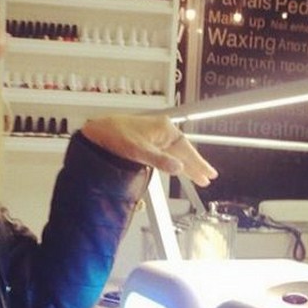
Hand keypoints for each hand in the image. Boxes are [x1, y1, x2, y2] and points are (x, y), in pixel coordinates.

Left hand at [81, 114, 217, 185]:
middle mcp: (162, 131)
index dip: (198, 163)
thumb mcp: (139, 151)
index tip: (208, 174)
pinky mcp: (148, 142)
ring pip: (176, 153)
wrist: (99, 132)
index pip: (187, 149)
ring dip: (186, 166)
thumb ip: (160, 160)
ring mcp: (155, 136)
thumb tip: (178, 167)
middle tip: (208, 178)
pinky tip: (179, 169)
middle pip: (184, 151)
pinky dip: (174, 163)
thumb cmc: (116, 136)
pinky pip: (167, 154)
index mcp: (164, 129)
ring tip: (198, 178)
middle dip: (196, 165)